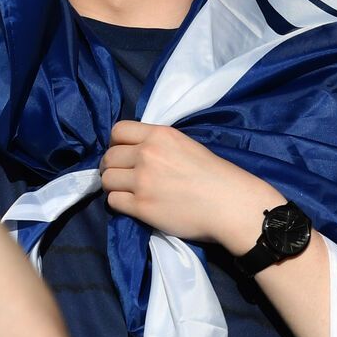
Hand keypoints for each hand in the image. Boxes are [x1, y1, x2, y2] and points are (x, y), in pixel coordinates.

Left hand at [100, 120, 280, 254]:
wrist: (230, 203)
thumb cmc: (215, 175)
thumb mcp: (185, 145)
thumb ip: (158, 145)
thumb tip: (136, 152)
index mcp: (159, 135)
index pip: (118, 130)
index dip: (116, 143)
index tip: (123, 154)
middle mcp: (147, 154)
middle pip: (109, 157)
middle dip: (113, 166)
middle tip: (124, 176)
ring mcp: (142, 180)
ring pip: (107, 179)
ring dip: (114, 185)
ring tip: (128, 191)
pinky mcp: (141, 206)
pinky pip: (113, 201)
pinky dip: (120, 203)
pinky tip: (134, 205)